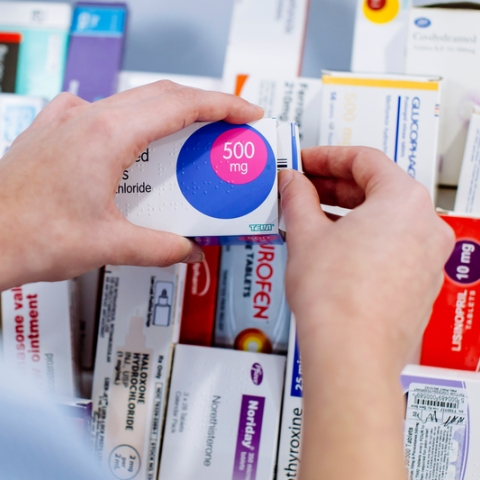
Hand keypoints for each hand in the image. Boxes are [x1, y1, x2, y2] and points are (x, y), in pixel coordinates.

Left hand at [0, 82, 263, 289]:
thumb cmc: (27, 236)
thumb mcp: (107, 245)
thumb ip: (159, 248)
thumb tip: (189, 251)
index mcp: (107, 137)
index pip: (181, 105)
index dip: (222, 105)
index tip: (247, 113)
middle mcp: (87, 119)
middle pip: (162, 96)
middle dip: (203, 107)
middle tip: (229, 128)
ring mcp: (67, 121)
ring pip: (133, 102)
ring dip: (169, 115)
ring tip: (191, 140)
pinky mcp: (54, 131)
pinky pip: (102, 112)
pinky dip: (131, 120)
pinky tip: (132, 141)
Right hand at [279, 146, 453, 479]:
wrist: (351, 354)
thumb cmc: (337, 298)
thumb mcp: (306, 234)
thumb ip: (297, 197)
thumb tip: (291, 183)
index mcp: (404, 200)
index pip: (364, 160)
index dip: (326, 157)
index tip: (305, 162)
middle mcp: (426, 225)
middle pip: (375, 189)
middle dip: (333, 186)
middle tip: (301, 188)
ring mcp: (427, 258)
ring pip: (382, 219)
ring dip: (345, 213)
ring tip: (309, 218)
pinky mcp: (418, 284)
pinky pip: (389, 246)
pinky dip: (360, 238)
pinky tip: (330, 247)